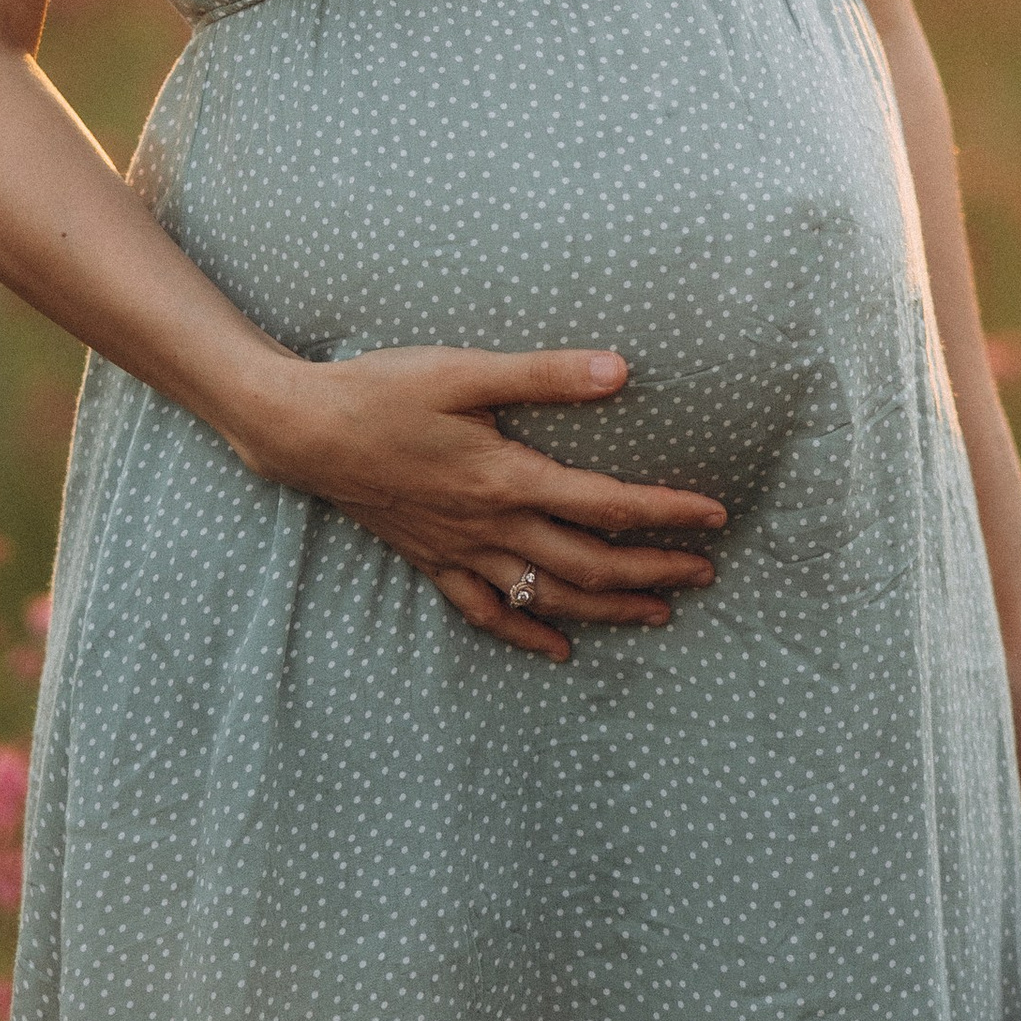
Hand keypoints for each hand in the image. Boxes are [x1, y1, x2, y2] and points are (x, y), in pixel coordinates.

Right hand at [248, 343, 724, 662]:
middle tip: (706, 573)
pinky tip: (560, 650)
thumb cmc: (384, 390)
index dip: (667, 513)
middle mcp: (491, 526)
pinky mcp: (433, 561)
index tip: (715, 516)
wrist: (305, 431)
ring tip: (658, 615)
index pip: (607, 506)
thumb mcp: (465, 370)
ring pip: (548, 598)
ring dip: (608, 610)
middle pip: (589, 565)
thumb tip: (620, 370)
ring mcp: (461, 551)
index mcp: (507, 478)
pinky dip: (529, 635)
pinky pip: (489, 613)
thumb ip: (544, 375)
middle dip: (653, 572)